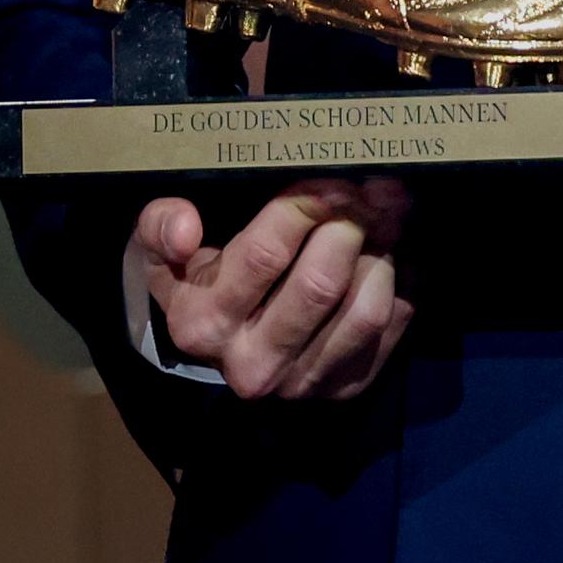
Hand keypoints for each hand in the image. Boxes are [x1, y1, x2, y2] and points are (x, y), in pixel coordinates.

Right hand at [126, 174, 412, 399]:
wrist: (216, 347)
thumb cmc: (194, 279)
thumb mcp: (160, 252)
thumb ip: (159, 228)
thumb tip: (186, 228)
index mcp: (204, 324)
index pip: (266, 254)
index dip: (306, 204)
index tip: (331, 174)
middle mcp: (252, 365)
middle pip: (321, 283)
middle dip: (352, 222)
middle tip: (371, 185)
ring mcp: (303, 383)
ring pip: (365, 311)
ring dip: (384, 251)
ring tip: (387, 212)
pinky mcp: (345, 387)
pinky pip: (392, 329)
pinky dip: (403, 282)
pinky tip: (395, 249)